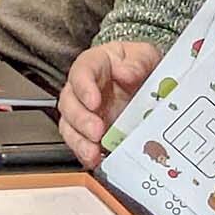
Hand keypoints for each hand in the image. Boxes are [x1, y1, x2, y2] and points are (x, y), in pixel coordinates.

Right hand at [58, 38, 161, 168]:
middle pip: (69, 102)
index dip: (84, 87)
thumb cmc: (139, 65)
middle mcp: (84, 89)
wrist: (146, 82)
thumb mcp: (144, 55)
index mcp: (94, 64)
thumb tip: (125, 73)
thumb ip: (136, 62)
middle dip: (80, 119)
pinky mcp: (90, 132)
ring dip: (79, 141)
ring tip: (93, 152)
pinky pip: (80, 143)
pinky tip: (95, 159)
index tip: (94, 100)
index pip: (81, 72)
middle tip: (96, 130)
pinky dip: (85, 153)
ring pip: (69, 126)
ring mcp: (85, 112)